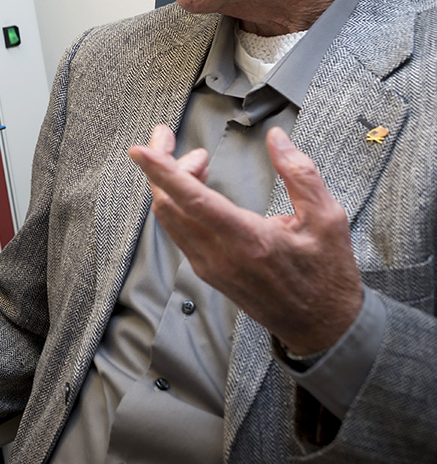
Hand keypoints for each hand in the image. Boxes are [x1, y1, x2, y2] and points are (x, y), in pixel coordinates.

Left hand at [127, 125, 362, 355]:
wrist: (322, 328)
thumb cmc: (327, 276)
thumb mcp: (327, 218)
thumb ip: (300, 173)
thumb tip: (277, 138)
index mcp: (248, 241)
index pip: (192, 200)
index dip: (162, 171)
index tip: (140, 150)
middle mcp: (219, 256)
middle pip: (169, 205)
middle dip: (164, 167)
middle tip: (175, 141)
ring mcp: (209, 266)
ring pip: (170, 219)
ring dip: (171, 185)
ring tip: (196, 162)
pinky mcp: (207, 272)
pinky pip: (179, 232)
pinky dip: (179, 204)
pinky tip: (197, 189)